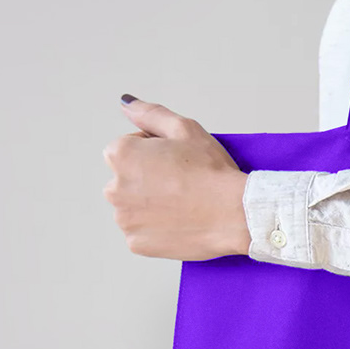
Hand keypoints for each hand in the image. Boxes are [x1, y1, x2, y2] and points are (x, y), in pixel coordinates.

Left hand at [103, 95, 250, 260]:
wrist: (235, 214)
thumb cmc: (212, 171)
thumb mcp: (184, 128)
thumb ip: (149, 114)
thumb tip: (126, 103)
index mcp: (120, 155)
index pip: (128, 150)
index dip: (155, 154)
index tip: (177, 163)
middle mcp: (114, 188)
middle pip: (128, 180)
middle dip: (148, 181)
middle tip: (181, 185)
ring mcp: (125, 219)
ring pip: (134, 208)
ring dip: (151, 206)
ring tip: (182, 205)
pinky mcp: (137, 244)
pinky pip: (143, 234)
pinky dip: (157, 230)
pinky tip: (178, 222)